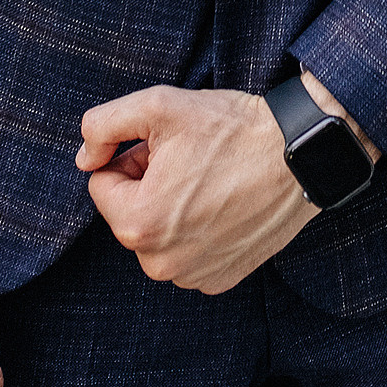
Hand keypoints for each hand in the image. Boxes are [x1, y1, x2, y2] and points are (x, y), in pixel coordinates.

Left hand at [76, 72, 370, 293]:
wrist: (301, 155)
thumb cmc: (233, 128)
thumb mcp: (160, 105)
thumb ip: (103, 125)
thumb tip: (85, 159)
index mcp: (138, 224)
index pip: (102, 184)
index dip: (133, 156)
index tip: (170, 148)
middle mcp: (160, 264)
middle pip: (130, 212)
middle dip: (150, 184)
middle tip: (193, 162)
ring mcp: (192, 278)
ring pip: (158, 234)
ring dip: (174, 209)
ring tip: (213, 181)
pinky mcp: (220, 281)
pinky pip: (188, 254)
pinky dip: (200, 231)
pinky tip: (228, 205)